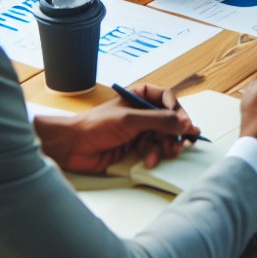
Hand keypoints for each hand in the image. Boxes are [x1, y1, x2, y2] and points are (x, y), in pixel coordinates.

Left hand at [34, 84, 199, 173]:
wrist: (72, 147)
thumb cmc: (97, 126)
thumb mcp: (131, 120)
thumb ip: (159, 120)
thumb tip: (185, 123)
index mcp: (141, 96)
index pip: (169, 99)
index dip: (178, 112)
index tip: (184, 124)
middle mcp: (143, 111)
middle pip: (170, 120)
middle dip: (175, 132)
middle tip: (180, 144)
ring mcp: (139, 129)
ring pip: (163, 136)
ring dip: (166, 146)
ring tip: (166, 153)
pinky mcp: (134, 146)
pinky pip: (153, 149)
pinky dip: (155, 155)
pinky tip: (149, 161)